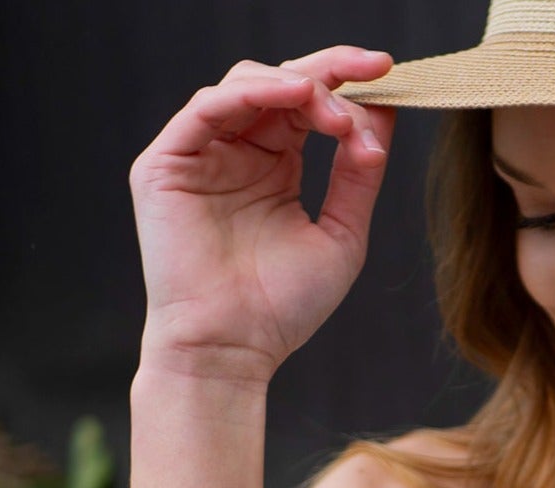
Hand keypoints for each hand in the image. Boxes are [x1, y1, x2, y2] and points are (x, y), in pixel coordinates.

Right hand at [129, 45, 397, 382]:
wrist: (233, 349)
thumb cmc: (283, 308)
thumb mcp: (340, 235)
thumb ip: (358, 177)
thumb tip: (384, 117)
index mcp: (274, 167)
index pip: (307, 105)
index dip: (346, 83)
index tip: (388, 72)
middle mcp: (236, 152)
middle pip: (280, 82)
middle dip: (329, 72)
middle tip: (371, 70)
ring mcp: (200, 154)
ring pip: (245, 84)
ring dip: (297, 85)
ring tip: (335, 110)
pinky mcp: (166, 163)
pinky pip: (207, 108)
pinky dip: (252, 94)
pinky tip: (293, 97)